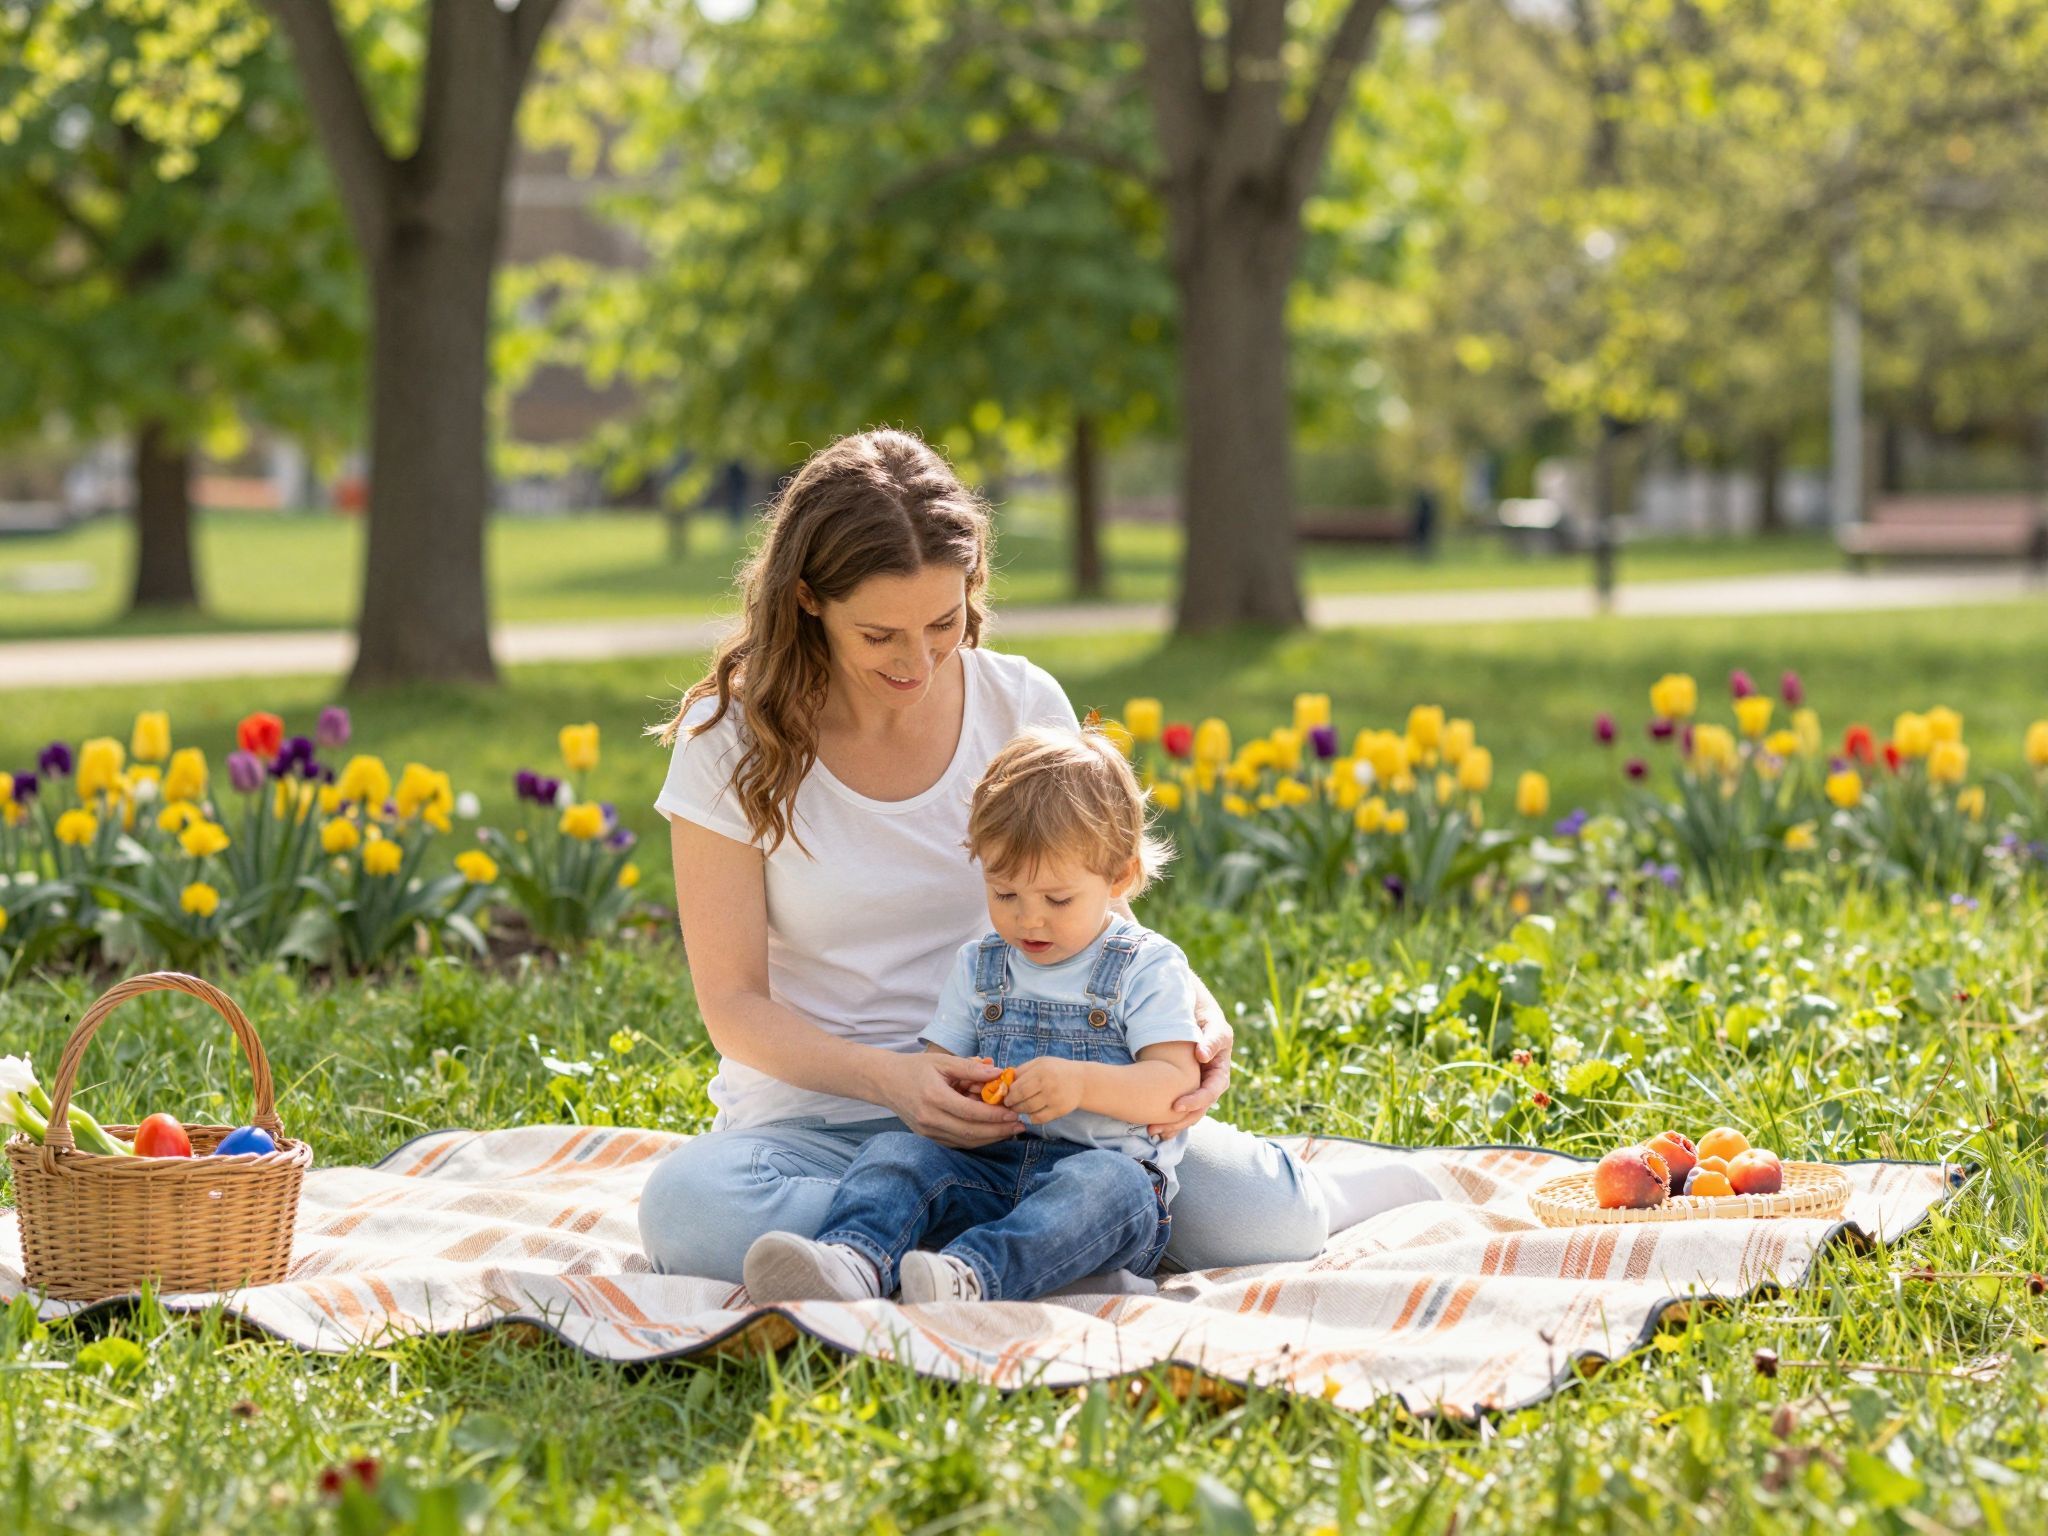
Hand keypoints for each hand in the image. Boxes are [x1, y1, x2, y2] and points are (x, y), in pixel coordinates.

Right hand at [888, 1053, 1019, 1147]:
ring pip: (965, 1142)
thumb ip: (970, 1068)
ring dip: (990, 1138)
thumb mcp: (943, 1061)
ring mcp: (928, 1131)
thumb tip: (998, 1072)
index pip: (970, 1112)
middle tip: (1019, 1125)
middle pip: (970, 1132)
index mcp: (934, 1097)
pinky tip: (991, 1133)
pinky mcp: (928, 1137)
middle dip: (998, 1131)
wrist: (886, 1082)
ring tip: (1010, 1131)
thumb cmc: (916, 1068)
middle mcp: (930, 1118)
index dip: (994, 1115)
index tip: (1014, 1112)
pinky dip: (976, 1140)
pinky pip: (957, 1143)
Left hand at [1004, 1056, 1083, 1122]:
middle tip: (1009, 1104)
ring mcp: (1054, 1099)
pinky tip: (1029, 1114)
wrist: (1082, 1081)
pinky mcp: (1059, 1110)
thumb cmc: (1056, 1070)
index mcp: (1041, 1070)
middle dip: (1011, 1104)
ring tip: (1017, 1109)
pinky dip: (1030, 1118)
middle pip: (1021, 1099)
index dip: (1007, 1093)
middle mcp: (1047, 1084)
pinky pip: (1039, 1119)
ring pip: (1028, 1110)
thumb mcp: (1040, 1063)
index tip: (1004, 1095)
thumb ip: (1022, 1070)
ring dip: (1019, 1111)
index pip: (1017, 1086)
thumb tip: (1003, 1081)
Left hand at [1147, 1007, 1231, 1137]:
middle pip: (1197, 1110)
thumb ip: (1212, 1039)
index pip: (1210, 1093)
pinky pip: (1176, 1105)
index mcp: (1220, 1073)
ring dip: (1170, 1124)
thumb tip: (1202, 1055)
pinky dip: (1165, 1117)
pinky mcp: (1182, 1087)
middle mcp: (1208, 1085)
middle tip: (1156, 1128)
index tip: (1176, 1106)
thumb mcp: (1214, 1025)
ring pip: (1186, 1113)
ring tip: (1151, 1131)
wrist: (1194, 1012)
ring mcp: (1195, 1088)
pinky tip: (1150, 1125)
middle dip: (1178, 1121)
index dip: (1195, 1101)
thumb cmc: (1207, 1018)